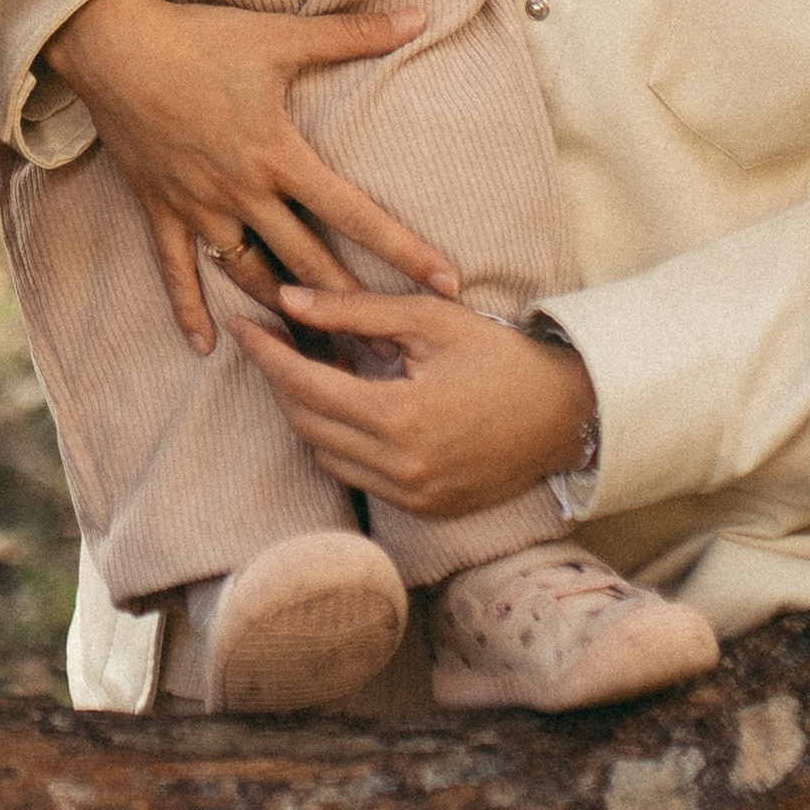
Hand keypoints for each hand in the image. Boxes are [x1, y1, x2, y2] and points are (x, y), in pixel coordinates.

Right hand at [49, 0, 458, 355]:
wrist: (112, 47)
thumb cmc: (198, 38)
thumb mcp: (279, 36)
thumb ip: (352, 34)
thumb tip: (418, 17)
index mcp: (278, 154)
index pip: (354, 213)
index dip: (403, 249)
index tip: (446, 283)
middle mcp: (243, 192)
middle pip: (308, 262)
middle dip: (351, 308)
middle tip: (387, 349)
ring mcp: (200, 206)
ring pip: (250, 276)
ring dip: (284, 316)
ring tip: (318, 355)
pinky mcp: (161, 209)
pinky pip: (177, 272)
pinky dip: (190, 310)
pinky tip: (207, 347)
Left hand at [231, 287, 594, 514]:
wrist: (568, 412)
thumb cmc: (501, 354)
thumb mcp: (429, 319)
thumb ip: (352, 311)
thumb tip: (287, 300)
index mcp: (400, 418)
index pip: (305, 386)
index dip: (266, 354)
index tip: (241, 325)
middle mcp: (401, 468)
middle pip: (306, 423)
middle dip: (280, 380)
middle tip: (271, 340)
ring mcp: (412, 495)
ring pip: (325, 455)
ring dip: (309, 413)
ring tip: (316, 367)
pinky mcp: (424, 509)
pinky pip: (357, 476)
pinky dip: (341, 442)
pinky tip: (351, 405)